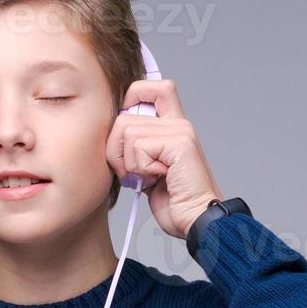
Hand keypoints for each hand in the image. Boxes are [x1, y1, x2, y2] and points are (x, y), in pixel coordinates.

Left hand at [105, 78, 224, 238]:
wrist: (195, 219)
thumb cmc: (174, 200)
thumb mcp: (148, 168)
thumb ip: (136, 146)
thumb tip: (111, 134)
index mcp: (173, 125)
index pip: (151, 87)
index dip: (130, 98)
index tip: (125, 132)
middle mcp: (178, 122)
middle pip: (123, 117)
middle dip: (116, 150)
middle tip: (132, 172)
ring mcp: (180, 131)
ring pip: (127, 132)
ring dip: (128, 163)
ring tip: (147, 177)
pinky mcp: (179, 143)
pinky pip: (138, 147)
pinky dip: (139, 169)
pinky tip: (157, 180)